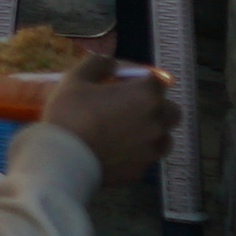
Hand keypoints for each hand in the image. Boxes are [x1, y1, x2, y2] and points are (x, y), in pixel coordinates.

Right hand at [38, 55, 177, 185]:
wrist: (64, 160)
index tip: (121, 82)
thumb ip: (99, 63)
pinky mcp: (141, 171)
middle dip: (156, 106)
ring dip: (152, 132)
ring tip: (126, 132)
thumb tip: (111, 63)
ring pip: (164, 137)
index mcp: (145, 95)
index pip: (156, 80)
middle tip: (129, 107)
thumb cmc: (70, 114)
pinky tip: (115, 152)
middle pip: (171, 110)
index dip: (139, 79)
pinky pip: (146, 158)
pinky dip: (136, 153)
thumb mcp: (77, 78)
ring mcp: (151, 150)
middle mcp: (156, 122)